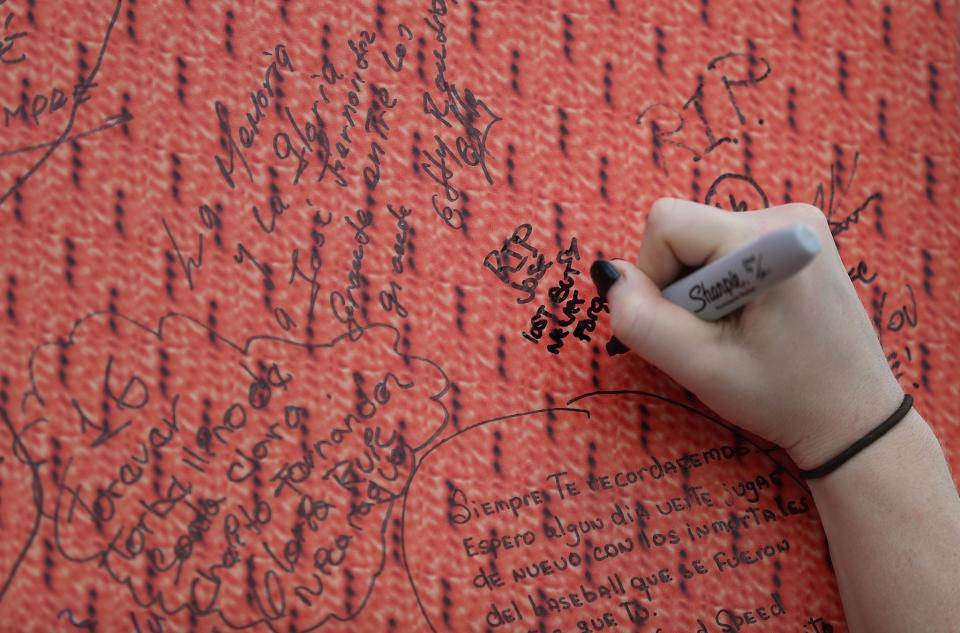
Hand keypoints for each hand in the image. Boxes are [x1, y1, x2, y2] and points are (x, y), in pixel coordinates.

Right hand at [593, 198, 903, 469]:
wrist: (853, 417)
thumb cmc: (783, 396)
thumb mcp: (701, 367)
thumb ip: (643, 320)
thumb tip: (608, 275)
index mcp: (768, 239)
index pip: (666, 224)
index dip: (655, 276)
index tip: (687, 324)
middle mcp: (786, 213)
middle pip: (683, 231)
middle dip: (681, 286)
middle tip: (717, 335)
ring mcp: (795, 221)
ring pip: (700, 241)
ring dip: (699, 289)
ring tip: (737, 332)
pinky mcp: (795, 237)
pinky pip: (723, 247)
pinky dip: (719, 285)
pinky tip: (750, 320)